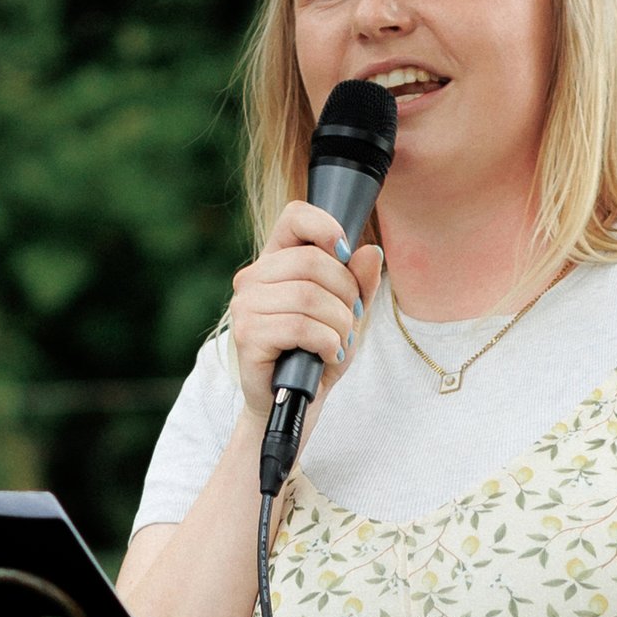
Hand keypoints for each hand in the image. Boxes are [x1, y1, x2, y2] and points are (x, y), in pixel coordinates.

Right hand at [228, 201, 385, 418]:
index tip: (346, 254)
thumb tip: (370, 252)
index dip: (326, 227)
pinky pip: (300, 327)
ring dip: (339, 323)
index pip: (295, 217)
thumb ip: (360, 283)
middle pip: (311, 262)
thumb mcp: (348, 314)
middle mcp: (253, 277)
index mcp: (275, 261)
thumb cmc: (317, 352)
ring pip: (309, 296)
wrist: (296, 400)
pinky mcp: (248, 335)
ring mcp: (246, 305)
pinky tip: (326, 354)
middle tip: (351, 319)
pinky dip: (326, 342)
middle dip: (345, 293)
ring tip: (339, 341)